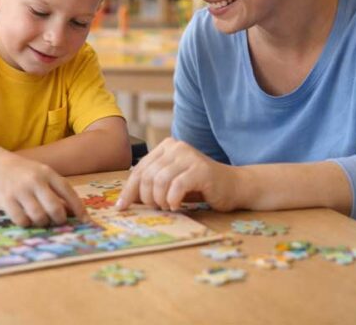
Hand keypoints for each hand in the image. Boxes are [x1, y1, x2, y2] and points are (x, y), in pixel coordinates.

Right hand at [0, 152, 86, 226]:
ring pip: (39, 217)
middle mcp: (35, 181)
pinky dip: (26, 223)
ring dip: (43, 223)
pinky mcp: (6, 200)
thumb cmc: (21, 170)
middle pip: (55, 208)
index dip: (79, 208)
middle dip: (59, 219)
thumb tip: (71, 211)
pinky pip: (22, 220)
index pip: (68, 192)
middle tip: (57, 221)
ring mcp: (20, 191)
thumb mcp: (40, 173)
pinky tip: (25, 218)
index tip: (85, 220)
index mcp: (47, 172)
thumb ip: (55, 189)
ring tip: (41, 220)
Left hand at [115, 137, 239, 211]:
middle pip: (147, 175)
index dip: (129, 190)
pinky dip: (173, 199)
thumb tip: (124, 201)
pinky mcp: (201, 169)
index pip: (139, 169)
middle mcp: (176, 147)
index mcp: (166, 147)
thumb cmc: (200, 187)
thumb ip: (151, 185)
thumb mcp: (171, 183)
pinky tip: (176, 206)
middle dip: (146, 197)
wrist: (234, 186)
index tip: (121, 207)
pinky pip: (177, 186)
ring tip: (167, 206)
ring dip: (160, 200)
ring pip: (159, 181)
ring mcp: (189, 156)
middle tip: (156, 208)